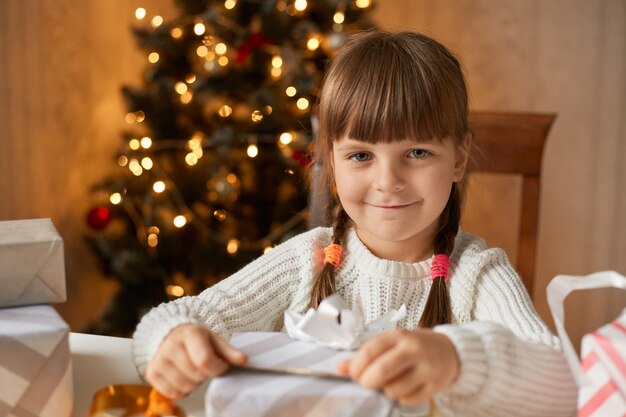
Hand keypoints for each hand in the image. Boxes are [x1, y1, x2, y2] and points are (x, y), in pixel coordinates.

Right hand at [145, 324, 247, 399]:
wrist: (169, 335)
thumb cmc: (196, 339)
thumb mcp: (214, 340)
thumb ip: (229, 351)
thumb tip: (245, 360)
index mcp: (190, 333)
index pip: (205, 360)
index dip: (217, 368)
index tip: (220, 366)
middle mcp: (171, 345)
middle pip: (196, 375)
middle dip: (205, 375)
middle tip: (203, 366)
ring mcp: (159, 360)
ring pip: (185, 386)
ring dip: (194, 383)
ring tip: (192, 370)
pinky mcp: (151, 373)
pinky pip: (173, 394)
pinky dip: (182, 390)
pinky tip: (183, 377)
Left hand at [337, 329, 458, 404]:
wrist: (452, 351)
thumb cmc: (414, 346)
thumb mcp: (392, 344)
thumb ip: (366, 355)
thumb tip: (339, 368)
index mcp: (399, 335)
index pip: (371, 350)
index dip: (357, 366)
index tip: (353, 374)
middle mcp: (414, 350)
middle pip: (382, 371)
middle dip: (367, 382)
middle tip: (366, 383)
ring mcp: (426, 369)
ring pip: (393, 389)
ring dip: (386, 390)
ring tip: (390, 383)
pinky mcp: (435, 386)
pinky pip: (407, 400)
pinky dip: (401, 397)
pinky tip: (406, 387)